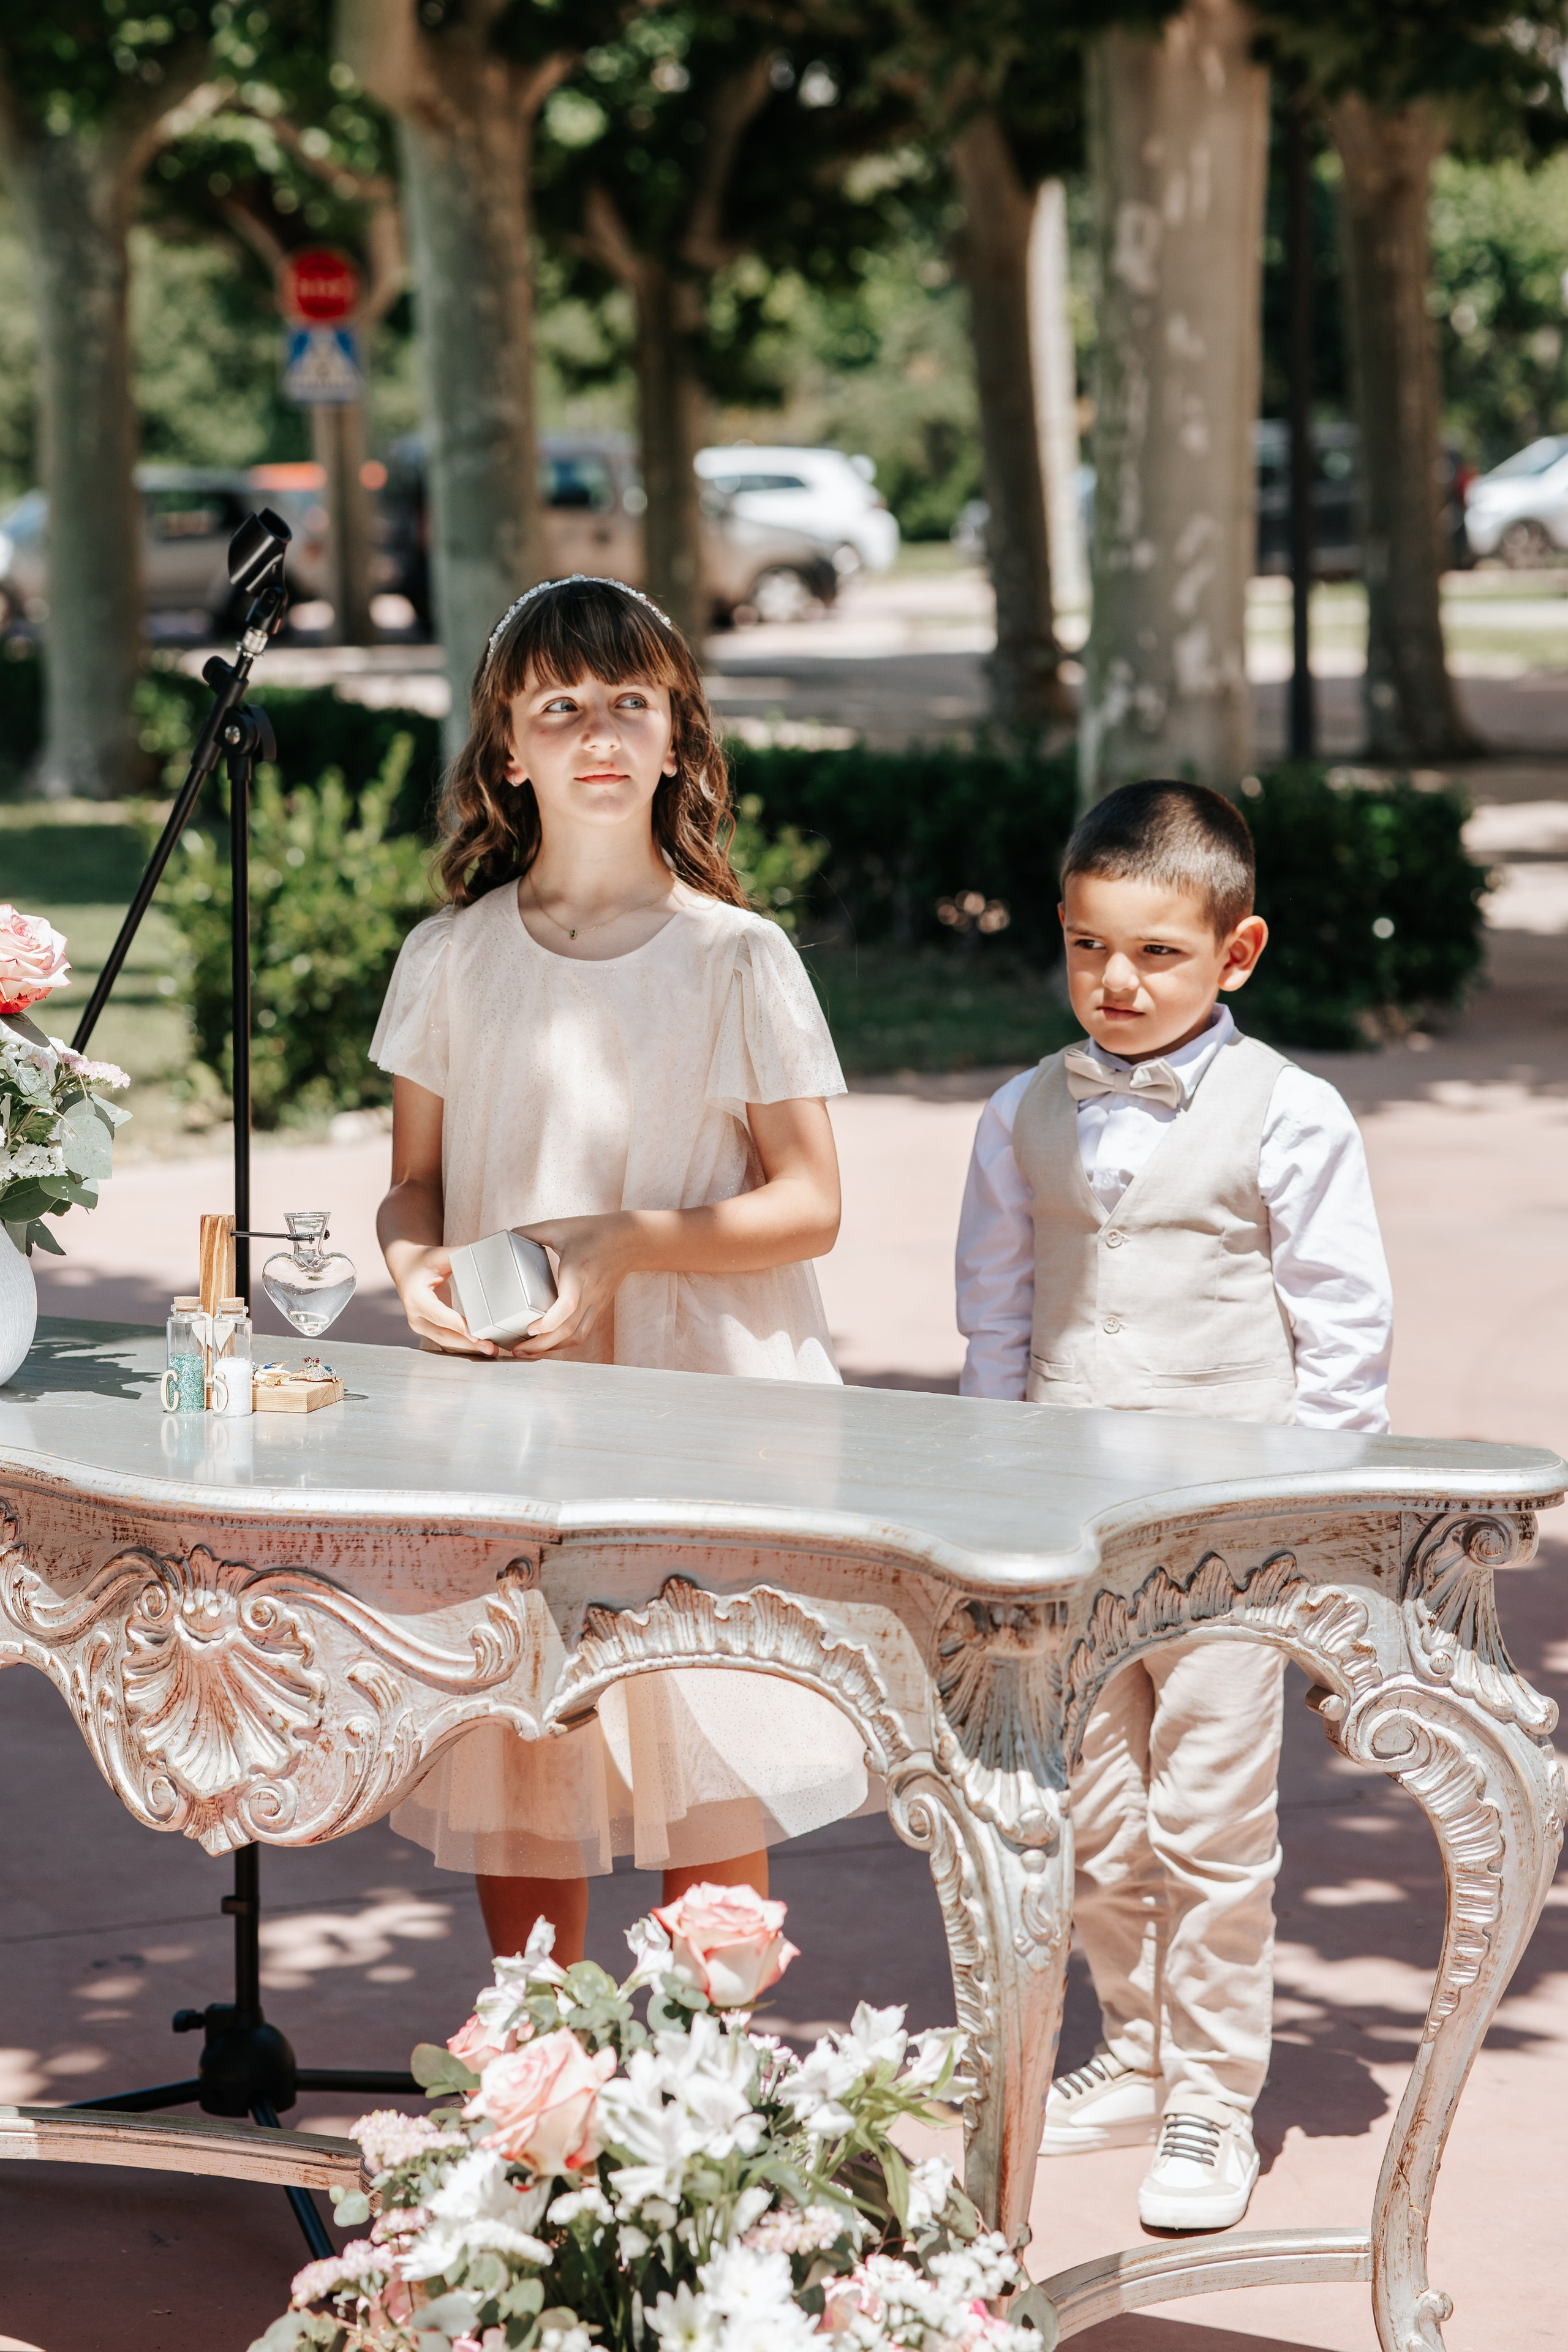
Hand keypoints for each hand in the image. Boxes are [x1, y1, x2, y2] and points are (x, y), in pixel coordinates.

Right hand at [385, 1239, 496, 1355]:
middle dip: (468, 1343)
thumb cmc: (423, 1261)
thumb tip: (487, 1252)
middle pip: (443, 1335)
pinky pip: (448, 1342)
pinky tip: (482, 1349)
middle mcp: (415, 1316)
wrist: (406, 1268)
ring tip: (492, 1351)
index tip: (476, 1334)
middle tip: (490, 1347)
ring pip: (446, 1343)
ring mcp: (421, 1326)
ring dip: (468, 1349)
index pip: (438, 1315)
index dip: (457, 1325)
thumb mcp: (438, 1255)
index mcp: (415, 1298)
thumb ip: (460, 1254)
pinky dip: (465, 1346)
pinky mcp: (429, 1330)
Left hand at [509, 1212, 638, 1357]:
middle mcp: (589, 1291)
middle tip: (517, 1350)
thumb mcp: (560, 1226)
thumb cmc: (595, 1231)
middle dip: (542, 1344)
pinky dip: (564, 1342)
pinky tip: (548, 1343)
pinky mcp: (598, 1307)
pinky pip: (582, 1331)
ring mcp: (596, 1302)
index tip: (529, 1329)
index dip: (548, 1321)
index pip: (568, 1305)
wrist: (631, 1240)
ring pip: (576, 1336)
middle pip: (569, 1329)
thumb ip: (531, 1232)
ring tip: (528, 1351)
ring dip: (552, 1348)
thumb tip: (507, 1237)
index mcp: (578, 1271)